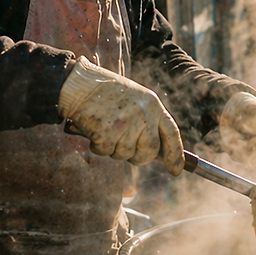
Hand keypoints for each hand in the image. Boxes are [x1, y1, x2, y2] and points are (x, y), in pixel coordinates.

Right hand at [57, 57, 184, 174]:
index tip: (176, 170)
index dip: (176, 154)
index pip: (171, 133)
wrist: (79, 84)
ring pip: (125, 154)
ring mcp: (125, 124)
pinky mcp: (107, 133)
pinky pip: (105, 152)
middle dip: (139, 157)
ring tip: (105, 128)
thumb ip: (147, 121)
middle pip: (149, 151)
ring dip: (113, 148)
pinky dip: (97, 146)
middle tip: (125, 149)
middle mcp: (142, 114)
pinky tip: (94, 129)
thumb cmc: (106, 92)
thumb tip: (154, 152)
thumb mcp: (135, 99)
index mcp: (152, 104)